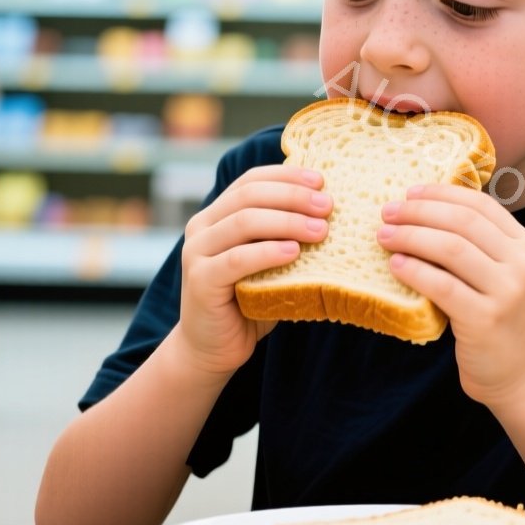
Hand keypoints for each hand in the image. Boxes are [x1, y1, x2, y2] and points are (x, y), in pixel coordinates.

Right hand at [177, 165, 331, 376]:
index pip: (251, 180)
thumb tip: (328, 210)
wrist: (213, 348)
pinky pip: (237, 259)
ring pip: (244, 222)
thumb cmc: (248, 302)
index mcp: (216, 214)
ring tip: (320, 230)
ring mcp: (196, 252)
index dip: (287, 176)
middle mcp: (201, 227)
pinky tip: (294, 252)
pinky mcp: (200, 280)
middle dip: (293, 197)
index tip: (321, 180)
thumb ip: (282, 236)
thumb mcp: (267, 262)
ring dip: (287, 222)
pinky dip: (268, 252)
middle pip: (250, 196)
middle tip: (328, 207)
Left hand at [376, 183, 524, 408]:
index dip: (440, 193)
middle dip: (419, 212)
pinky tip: (395, 265)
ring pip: (450, 248)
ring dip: (410, 237)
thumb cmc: (502, 321)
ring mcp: (506, 291)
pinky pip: (441, 285)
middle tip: (387, 212)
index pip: (479, 204)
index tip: (410, 192)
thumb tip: (423, 211)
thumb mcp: (502, 275)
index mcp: (523, 244)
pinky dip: (414, 270)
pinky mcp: (485, 319)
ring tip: (383, 236)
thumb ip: (477, 246)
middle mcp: (520, 263)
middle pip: (462, 221)